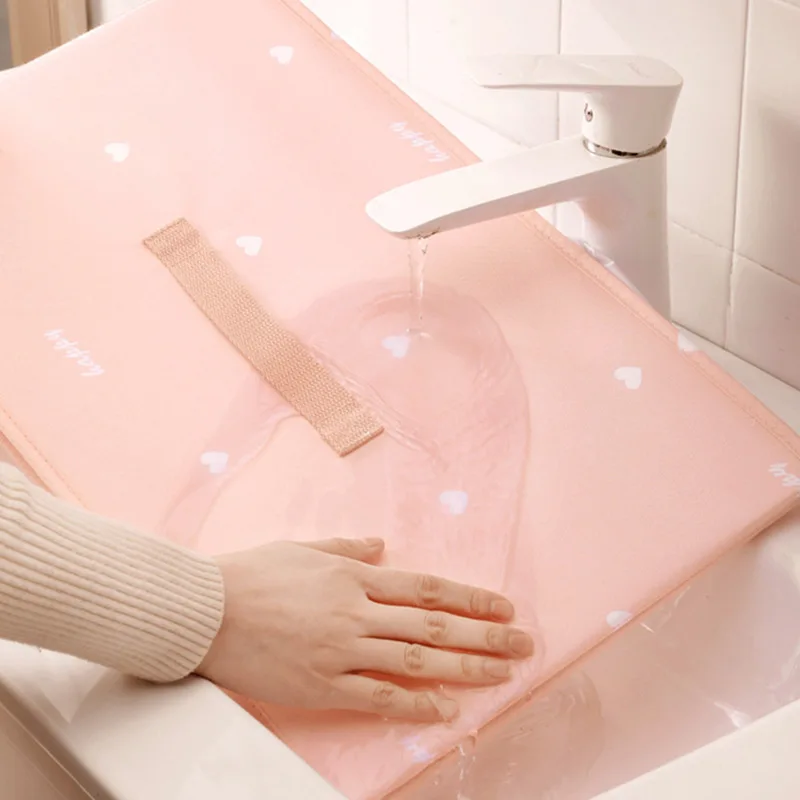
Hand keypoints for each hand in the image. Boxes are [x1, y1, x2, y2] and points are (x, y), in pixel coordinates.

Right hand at [196, 537, 533, 721]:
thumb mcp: (303, 548)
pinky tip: (445, 711)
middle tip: (523, 645)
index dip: (471, 599)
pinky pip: (377, 697)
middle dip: (484, 636)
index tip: (503, 607)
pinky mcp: (322, 685)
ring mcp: (342, 650)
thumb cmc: (252, 573)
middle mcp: (356, 612)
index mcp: (354, 577)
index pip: (428, 588)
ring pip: (415, 662)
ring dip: (464, 670)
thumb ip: (347, 548)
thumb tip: (382, 545)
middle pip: (433, 626)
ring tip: (502, 675)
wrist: (205, 610)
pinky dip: (414, 705)